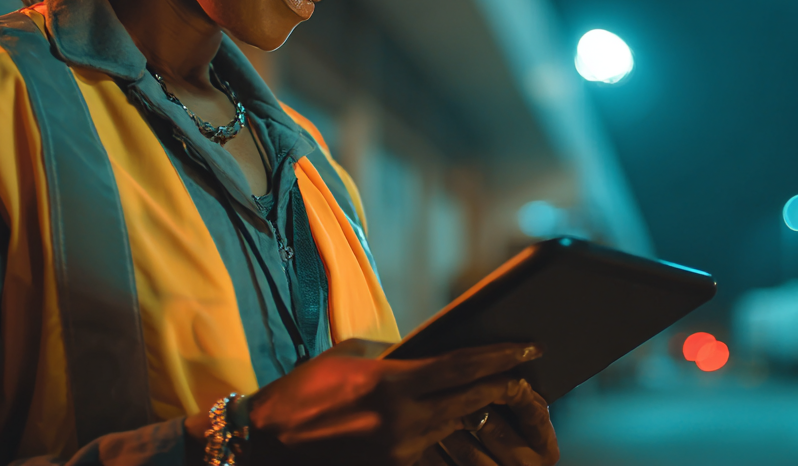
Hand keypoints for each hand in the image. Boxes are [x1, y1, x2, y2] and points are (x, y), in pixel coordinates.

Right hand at [241, 338, 541, 465]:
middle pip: (473, 400)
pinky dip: (455, 436)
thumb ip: (397, 356)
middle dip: (506, 387)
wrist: (268, 442)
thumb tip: (434, 355)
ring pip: (460, 428)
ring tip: (504, 397)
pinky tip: (466, 422)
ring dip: (484, 413)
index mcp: (393, 383)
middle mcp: (404, 420)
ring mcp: (401, 451)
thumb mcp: (352, 355)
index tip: (530, 347)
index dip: (501, 356)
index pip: (462, 366)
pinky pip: (437, 450)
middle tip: (528, 375)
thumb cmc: (306, 389)